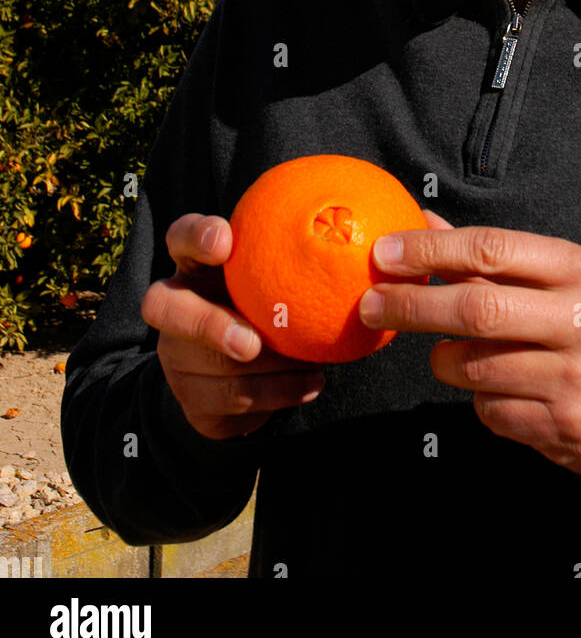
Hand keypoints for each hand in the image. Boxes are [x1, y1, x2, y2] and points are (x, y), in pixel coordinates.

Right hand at [140, 213, 325, 440]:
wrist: (246, 378)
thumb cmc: (271, 309)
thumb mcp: (278, 281)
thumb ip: (298, 261)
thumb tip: (360, 243)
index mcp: (197, 267)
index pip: (181, 238)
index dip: (195, 236)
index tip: (225, 242)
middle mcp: (175, 307)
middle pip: (162, 307)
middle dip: (209, 325)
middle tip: (252, 343)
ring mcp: (177, 356)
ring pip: (210, 365)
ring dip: (267, 370)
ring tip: (311, 367)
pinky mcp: (190, 400)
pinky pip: (230, 401)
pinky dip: (277, 394)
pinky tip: (310, 385)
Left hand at [359, 214, 580, 475]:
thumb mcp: (556, 277)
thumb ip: (490, 256)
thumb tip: (422, 222)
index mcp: (579, 269)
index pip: (492, 249)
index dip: (430, 250)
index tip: (385, 253)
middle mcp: (580, 319)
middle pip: (475, 309)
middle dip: (411, 305)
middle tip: (368, 304)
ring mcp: (574, 377)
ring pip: (472, 367)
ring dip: (442, 359)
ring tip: (449, 353)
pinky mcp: (562, 426)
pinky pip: (489, 411)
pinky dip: (477, 399)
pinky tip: (498, 389)